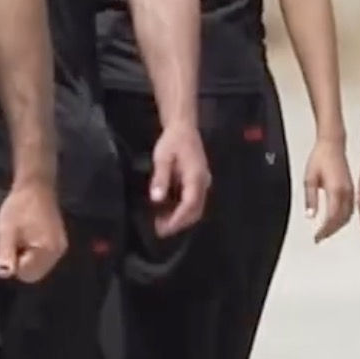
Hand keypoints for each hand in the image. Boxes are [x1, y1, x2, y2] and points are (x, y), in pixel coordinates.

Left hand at [0, 182, 66, 283]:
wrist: (36, 186)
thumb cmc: (19, 207)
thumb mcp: (6, 230)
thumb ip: (5, 253)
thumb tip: (3, 274)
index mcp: (47, 250)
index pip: (25, 274)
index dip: (13, 262)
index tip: (10, 244)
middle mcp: (58, 253)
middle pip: (33, 274)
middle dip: (21, 262)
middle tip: (15, 241)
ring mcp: (61, 248)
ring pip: (38, 267)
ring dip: (27, 258)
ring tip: (21, 237)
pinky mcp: (60, 244)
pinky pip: (43, 259)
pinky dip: (33, 253)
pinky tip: (28, 237)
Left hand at [145, 122, 211, 239]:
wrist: (183, 128)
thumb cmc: (172, 141)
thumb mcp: (162, 157)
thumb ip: (160, 178)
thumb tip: (157, 198)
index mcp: (196, 177)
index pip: (189, 204)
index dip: (177, 219)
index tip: (163, 229)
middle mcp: (203, 183)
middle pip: (195, 211)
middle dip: (178, 223)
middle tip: (159, 230)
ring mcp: (203, 184)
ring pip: (195, 208)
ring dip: (180, 218)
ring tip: (160, 223)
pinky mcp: (199, 183)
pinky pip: (193, 202)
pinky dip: (181, 211)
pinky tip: (166, 211)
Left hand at [303, 141, 355, 242]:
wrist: (333, 145)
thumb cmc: (318, 159)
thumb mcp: (309, 179)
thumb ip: (311, 198)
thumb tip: (310, 216)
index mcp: (335, 190)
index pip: (332, 217)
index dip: (325, 230)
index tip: (317, 238)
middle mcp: (346, 193)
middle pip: (342, 219)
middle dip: (331, 231)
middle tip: (320, 237)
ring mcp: (351, 191)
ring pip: (348, 215)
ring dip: (338, 226)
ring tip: (326, 232)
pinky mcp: (352, 189)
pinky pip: (350, 209)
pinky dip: (343, 218)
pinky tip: (335, 221)